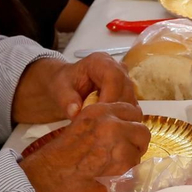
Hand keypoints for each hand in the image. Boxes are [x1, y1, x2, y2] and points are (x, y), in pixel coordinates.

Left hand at [12, 52, 135, 123]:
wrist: (67, 84)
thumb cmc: (64, 83)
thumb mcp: (59, 89)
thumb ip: (66, 100)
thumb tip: (75, 113)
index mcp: (100, 62)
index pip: (113, 77)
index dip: (110, 97)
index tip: (100, 117)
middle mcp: (117, 68)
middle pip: (126, 89)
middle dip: (116, 110)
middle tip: (102, 127)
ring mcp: (124, 82)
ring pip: (132, 101)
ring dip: (121, 117)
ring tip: (105, 129)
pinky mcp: (127, 95)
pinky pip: (131, 109)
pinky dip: (123, 119)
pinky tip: (110, 128)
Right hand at [19, 102, 150, 191]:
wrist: (41, 183)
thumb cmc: (53, 160)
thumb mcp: (77, 126)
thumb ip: (101, 124)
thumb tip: (121, 130)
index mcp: (100, 111)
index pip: (132, 112)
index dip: (129, 126)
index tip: (125, 136)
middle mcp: (113, 125)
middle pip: (142, 132)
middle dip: (135, 144)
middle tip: (121, 155)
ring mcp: (120, 148)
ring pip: (139, 154)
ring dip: (130, 162)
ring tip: (109, 170)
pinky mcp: (123, 171)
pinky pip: (135, 174)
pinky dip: (126, 179)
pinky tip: (108, 181)